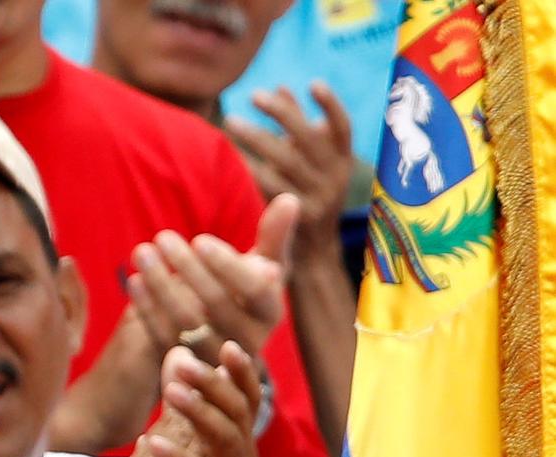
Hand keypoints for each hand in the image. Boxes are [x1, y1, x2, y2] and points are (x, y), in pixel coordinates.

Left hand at [125, 195, 295, 359]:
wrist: (220, 336)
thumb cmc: (244, 290)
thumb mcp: (263, 266)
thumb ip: (275, 236)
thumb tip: (289, 197)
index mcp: (270, 312)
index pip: (254, 289)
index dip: (226, 265)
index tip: (199, 239)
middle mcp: (246, 340)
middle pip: (216, 304)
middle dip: (186, 267)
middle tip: (162, 236)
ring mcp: (213, 356)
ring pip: (185, 321)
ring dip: (160, 284)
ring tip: (141, 252)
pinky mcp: (184, 363)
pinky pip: (163, 336)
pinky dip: (147, 308)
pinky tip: (133, 280)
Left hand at [145, 342, 259, 456]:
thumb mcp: (186, 446)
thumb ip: (182, 404)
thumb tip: (176, 353)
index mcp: (234, 441)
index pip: (243, 397)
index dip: (240, 371)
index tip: (225, 343)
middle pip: (236, 412)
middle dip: (213, 384)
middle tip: (187, 363)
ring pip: (225, 442)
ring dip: (199, 414)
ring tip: (173, 392)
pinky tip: (151, 442)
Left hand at [226, 83, 354, 242]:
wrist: (312, 253)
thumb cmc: (307, 195)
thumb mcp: (311, 162)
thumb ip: (298, 126)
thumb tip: (281, 88)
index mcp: (344, 162)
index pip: (343, 128)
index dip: (331, 105)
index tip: (312, 83)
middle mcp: (336, 178)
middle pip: (309, 138)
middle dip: (281, 113)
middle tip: (253, 95)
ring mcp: (318, 199)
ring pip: (286, 161)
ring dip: (257, 138)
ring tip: (230, 121)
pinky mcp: (297, 217)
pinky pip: (269, 186)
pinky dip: (250, 168)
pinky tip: (231, 156)